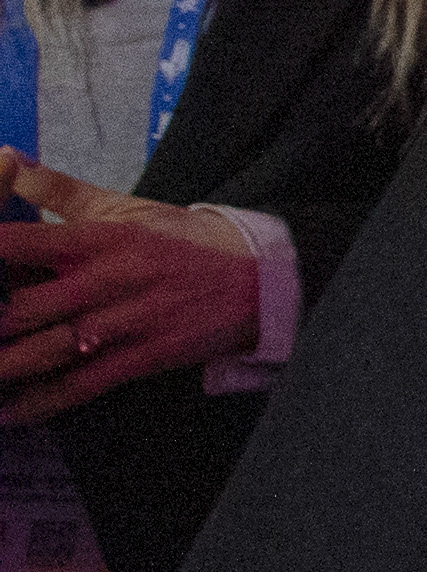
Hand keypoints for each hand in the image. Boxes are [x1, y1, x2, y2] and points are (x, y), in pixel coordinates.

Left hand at [0, 159, 272, 419]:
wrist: (257, 277)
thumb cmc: (179, 239)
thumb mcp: (123, 206)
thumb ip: (57, 191)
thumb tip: (6, 159)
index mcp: (98, 238)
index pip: (21, 244)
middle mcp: (106, 280)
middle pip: (23, 308)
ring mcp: (125, 323)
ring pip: (47, 351)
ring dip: (5, 367)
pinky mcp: (143, 357)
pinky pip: (83, 385)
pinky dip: (43, 402)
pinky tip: (11, 413)